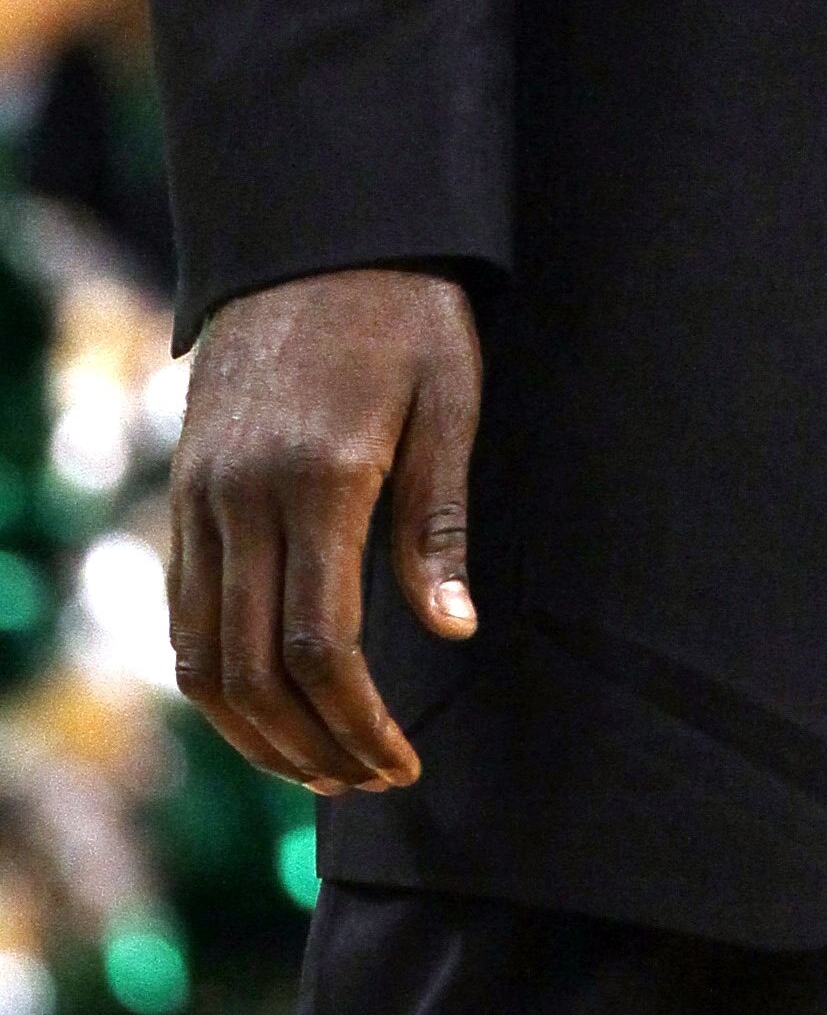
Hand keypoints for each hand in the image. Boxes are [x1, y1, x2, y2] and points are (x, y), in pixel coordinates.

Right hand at [167, 268, 480, 792]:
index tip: (402, 763)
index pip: (321, 647)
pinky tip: (266, 705)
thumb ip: (439, 521)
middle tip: (368, 783)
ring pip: (202, 657)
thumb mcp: (447, 398)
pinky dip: (217, 680)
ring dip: (256, 733)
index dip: (358, 722)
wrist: (317, 231)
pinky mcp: (185, 490)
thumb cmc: (405, 310)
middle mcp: (243, 498)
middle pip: (254, 672)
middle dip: (310, 748)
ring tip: (320, 766)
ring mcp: (201, 496)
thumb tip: (455, 632)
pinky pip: (183, 613)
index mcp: (320, 478)